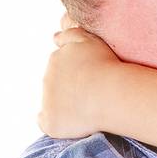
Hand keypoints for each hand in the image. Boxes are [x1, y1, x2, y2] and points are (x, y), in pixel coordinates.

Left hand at [38, 22, 124, 138]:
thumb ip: (71, 34)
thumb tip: (54, 37)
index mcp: (56, 59)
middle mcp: (48, 79)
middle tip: (93, 94)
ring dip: (66, 105)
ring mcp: (48, 101)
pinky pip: (47, 122)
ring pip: (53, 102)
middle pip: (56, 85)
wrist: (109, 93)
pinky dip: (56, 122)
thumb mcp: (89, 40)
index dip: (77, 74)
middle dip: (70, 89)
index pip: (61, 67)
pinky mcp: (51, 122)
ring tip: (89, 108)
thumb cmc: (105, 66)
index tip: (93, 79)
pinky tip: (71, 123)